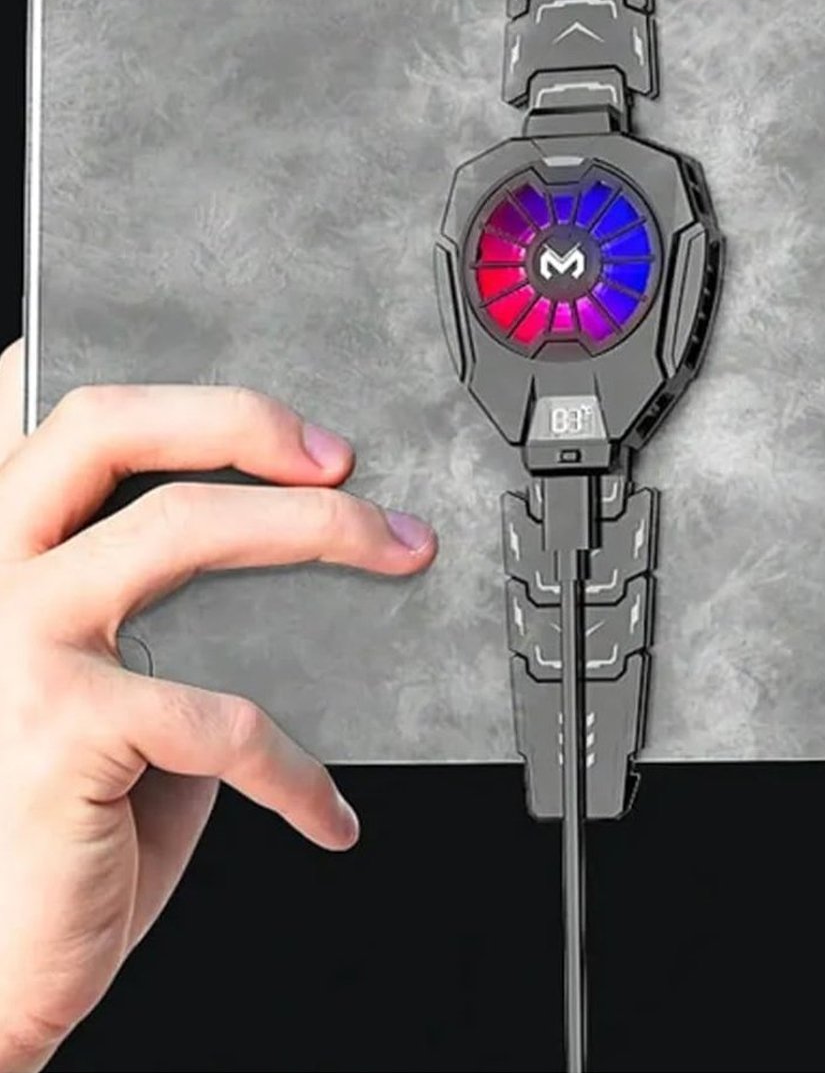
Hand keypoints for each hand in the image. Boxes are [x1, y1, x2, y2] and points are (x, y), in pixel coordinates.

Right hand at [0, 341, 437, 1071]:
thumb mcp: (93, 691)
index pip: (58, 423)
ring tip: (395, 551)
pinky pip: (222, 715)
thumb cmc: (48, 826)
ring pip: (182, 529)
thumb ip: (153, 614)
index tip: (273, 406)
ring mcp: (14, 642)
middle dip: (241, 420)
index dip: (163, 392)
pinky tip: (324, 809)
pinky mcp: (59, 727)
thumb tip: (287, 551)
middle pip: (107, 429)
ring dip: (315, 529)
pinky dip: (295, 766)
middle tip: (341, 459)